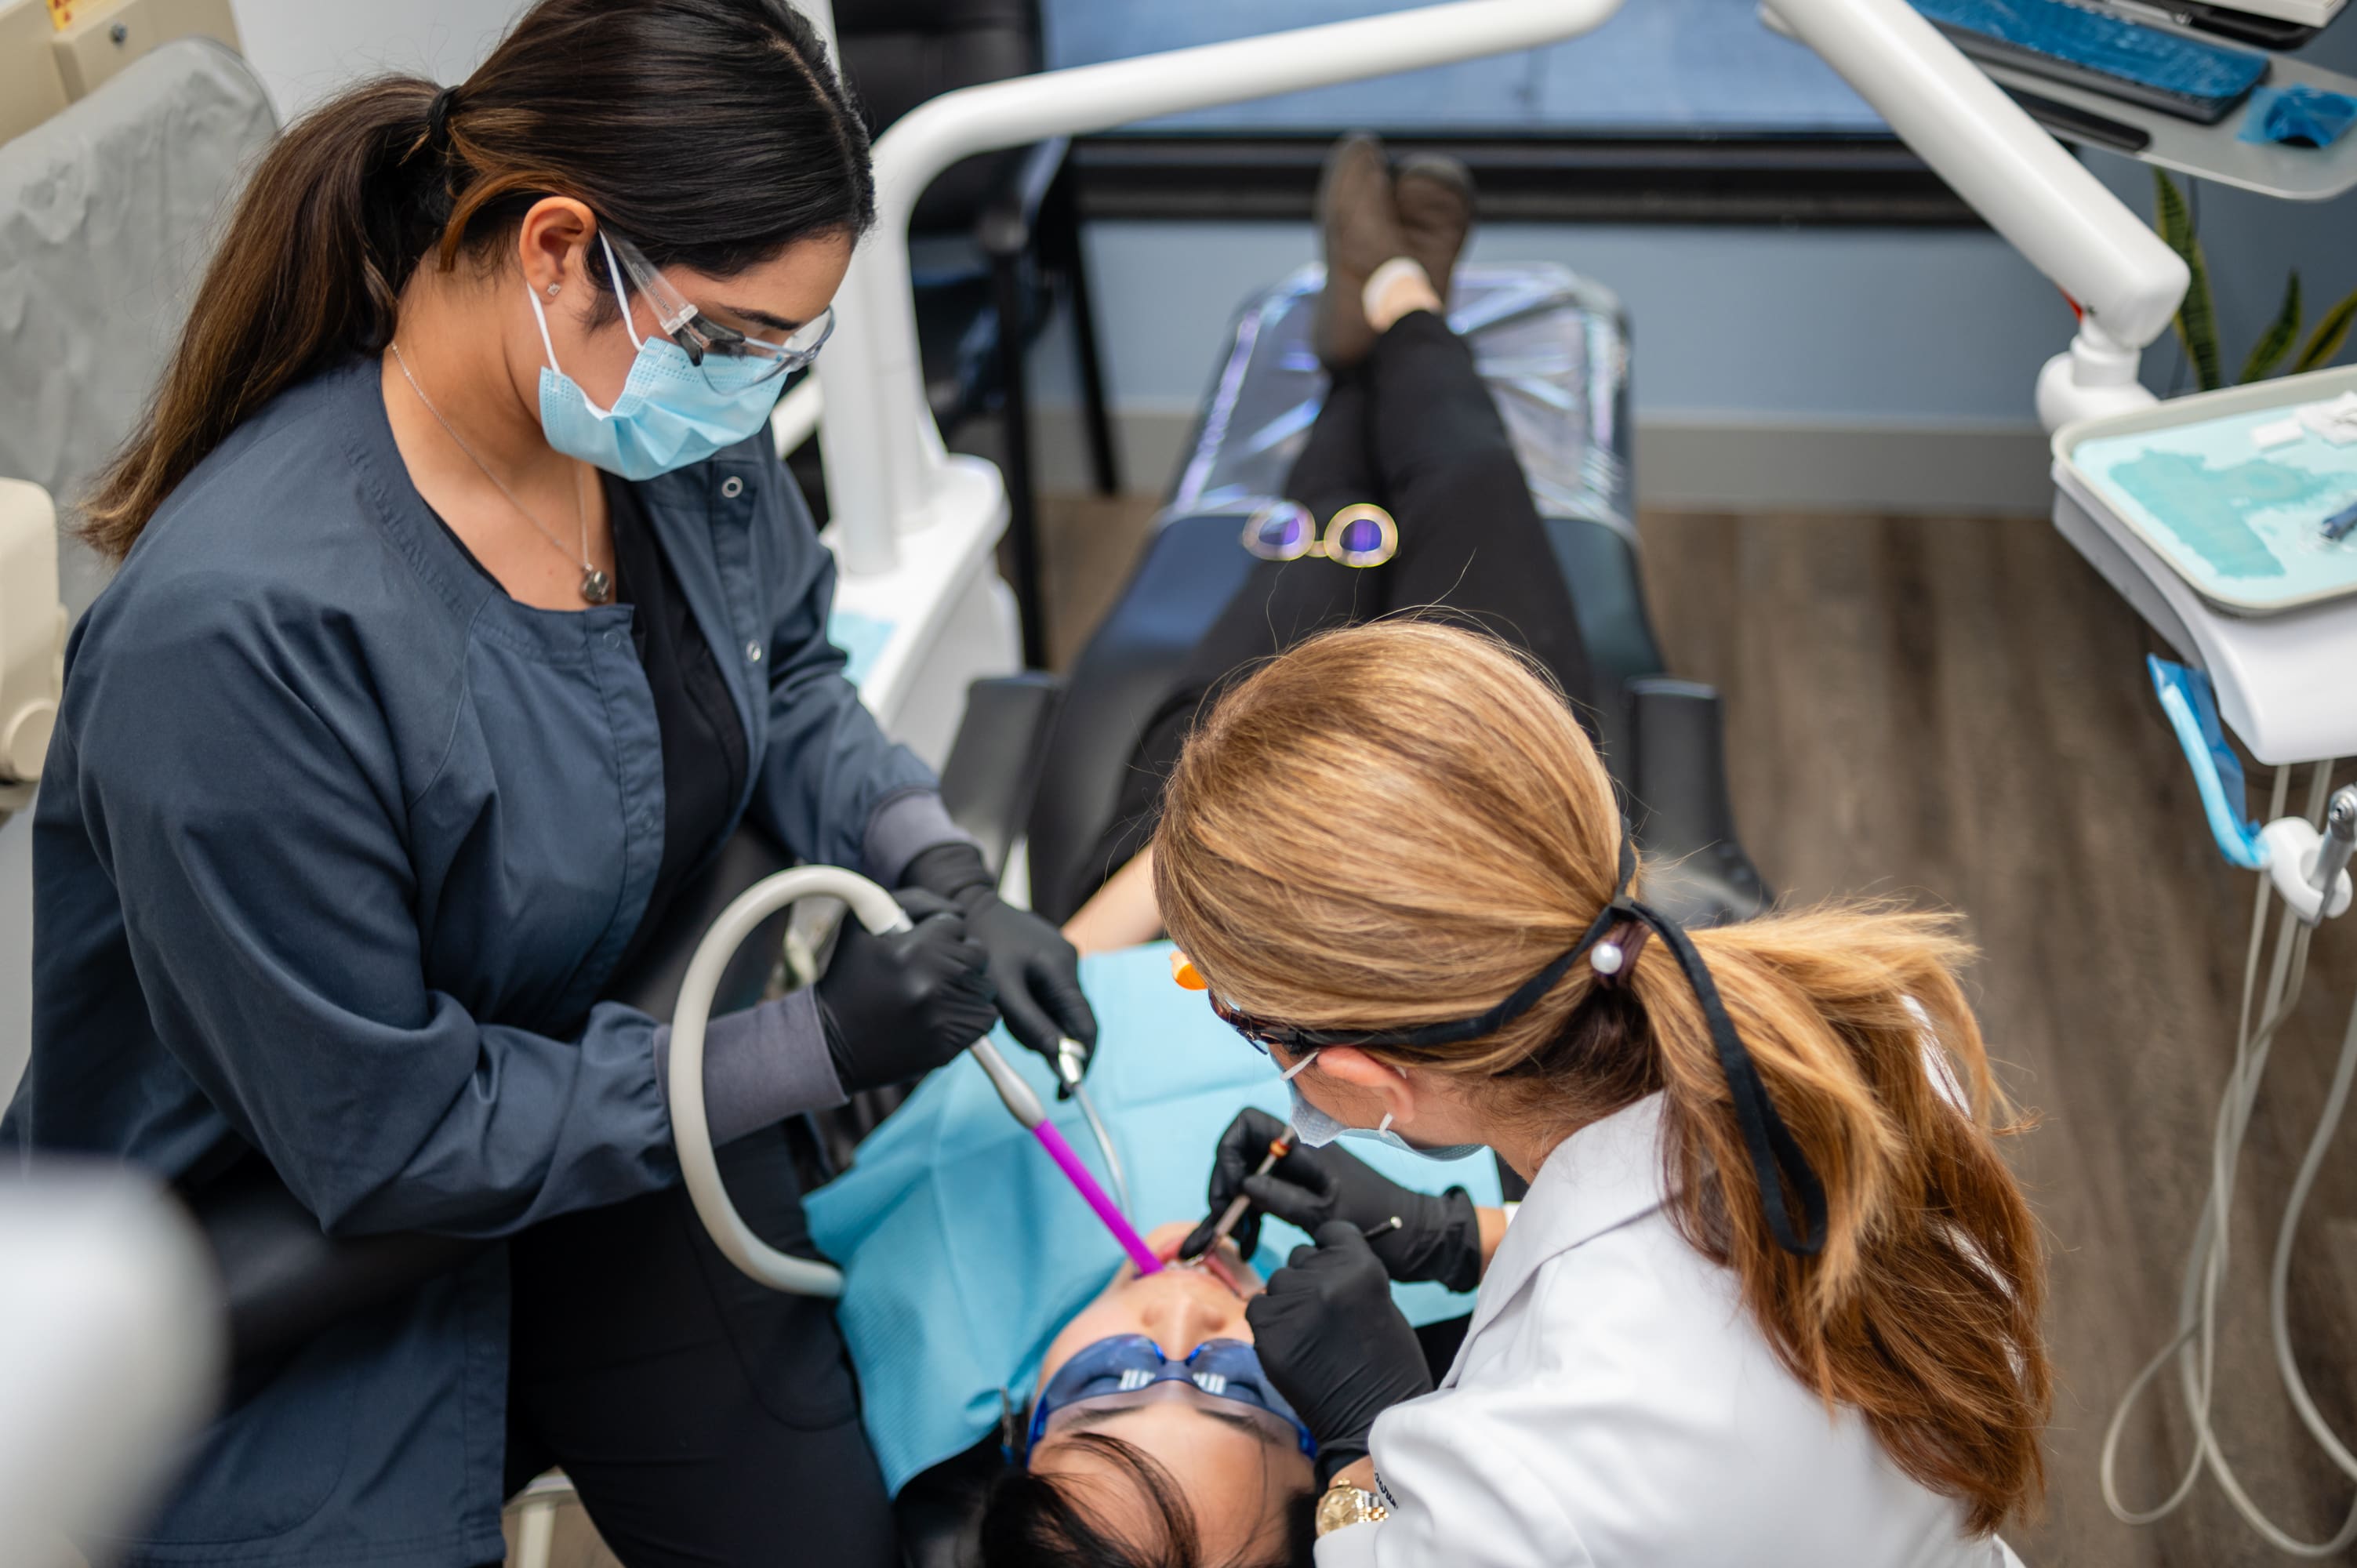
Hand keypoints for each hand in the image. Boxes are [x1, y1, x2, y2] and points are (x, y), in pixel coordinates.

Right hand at [814, 889, 996, 1094]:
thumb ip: (910, 902)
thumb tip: (957, 909)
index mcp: (912, 949)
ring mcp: (943, 1015)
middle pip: (977, 954)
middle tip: (934, 970)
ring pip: (985, 987)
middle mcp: (932, 980)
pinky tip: (944, 1015)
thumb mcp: (863, 926)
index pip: (955, 923)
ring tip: (936, 994)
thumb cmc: (849, 979)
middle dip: (958, 958)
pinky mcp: (949, 1043)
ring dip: (966, 987)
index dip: (940, 933)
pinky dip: (971, 1015)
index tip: (922, 947)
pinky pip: (986, 1018)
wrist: (833, 1042)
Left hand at [902, 843, 1098, 1074]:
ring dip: (1036, 1022)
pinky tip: (1007, 994)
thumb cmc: (980, 946)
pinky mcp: (1051, 958)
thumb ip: (1030, 1024)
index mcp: (1061, 968)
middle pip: (1072, 1020)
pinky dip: (1031, 1006)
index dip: (1079, 1062)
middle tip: (1013, 1036)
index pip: (1084, 1027)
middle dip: (1047, 1038)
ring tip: (1003, 1007)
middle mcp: (1069, 962)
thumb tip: (1058, 1058)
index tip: (1067, 1090)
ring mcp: (1062, 958)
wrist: (968, 904)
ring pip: (1058, 1009)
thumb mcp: (999, 990)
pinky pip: (1049, 995)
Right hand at [1180, 1108, 1481, 1291]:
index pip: (1247, 1125)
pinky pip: (1262, 1197)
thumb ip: (1284, 1198)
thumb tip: (1243, 1186)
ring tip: (1228, 1241)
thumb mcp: (1327, 1215)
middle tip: (1220, 1225)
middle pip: (1240, 1154)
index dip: (1228, 1154)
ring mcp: (1297, 1174)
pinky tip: (1246, 1242)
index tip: (1231, 1191)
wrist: (1417, 1238)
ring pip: (1247, 1178)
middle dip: (1223, 1187)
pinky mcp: (1300, 1193)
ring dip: (1232, 1207)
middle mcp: (1296, 1153)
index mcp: (1305, 1145)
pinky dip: (1249, 1216)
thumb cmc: (1379, 1220)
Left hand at [1246, 1222, 1434, 1483]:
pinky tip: (1293, 1344)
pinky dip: (1270, 1322)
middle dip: (1309, 1279)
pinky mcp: (1268, 1333)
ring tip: (1312, 1335)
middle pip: (1300, 1257)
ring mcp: (1293, 1305)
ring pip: (1277, 1282)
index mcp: (1360, 1266)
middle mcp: (1325, 1279)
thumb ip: (1348, 1276)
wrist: (1371, 1422)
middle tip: (1326, 1316)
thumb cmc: (1386, 1366)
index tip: (1330, 1265)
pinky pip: (1258, 1309)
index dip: (1330, 1249)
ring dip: (1288, 1301)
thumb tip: (1317, 1261)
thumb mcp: (1380, 1303)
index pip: (1330, 1231)